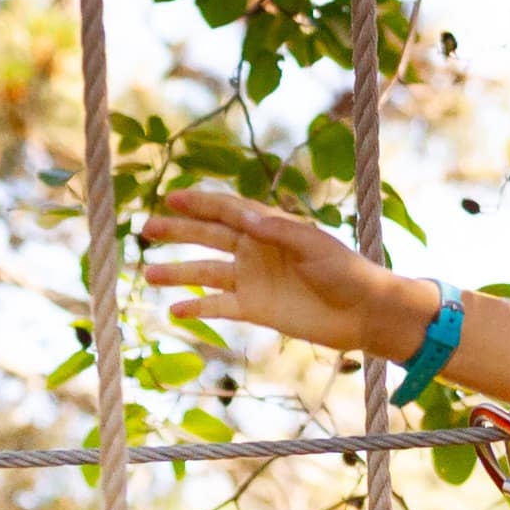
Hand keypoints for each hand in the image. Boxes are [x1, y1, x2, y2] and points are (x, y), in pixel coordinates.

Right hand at [143, 186, 434, 360]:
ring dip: (177, 272)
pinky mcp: (255, 308)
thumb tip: (243, 216)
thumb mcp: (314, 245)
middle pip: (208, 237)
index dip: (200, 202)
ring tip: (147, 273)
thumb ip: (277, 230)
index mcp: (269, 228)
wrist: (364, 313)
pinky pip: (218, 306)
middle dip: (177, 231)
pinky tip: (173, 310)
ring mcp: (252, 280)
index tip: (171, 196)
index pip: (227, 210)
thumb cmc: (346, 271)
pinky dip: (196, 307)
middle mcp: (255, 251)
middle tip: (146, 228)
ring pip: (205, 273)